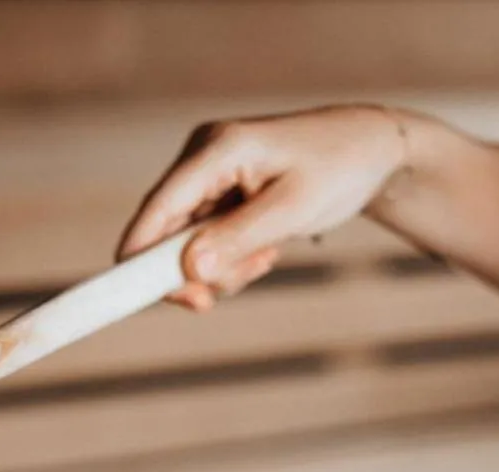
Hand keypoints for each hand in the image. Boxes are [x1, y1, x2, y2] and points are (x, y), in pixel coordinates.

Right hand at [118, 105, 409, 310]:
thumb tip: (190, 271)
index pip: (159, 206)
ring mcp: (209, 174)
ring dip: (221, 267)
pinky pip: (207, 239)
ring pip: (187, 243)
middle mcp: (202, 156)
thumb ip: (238, 239)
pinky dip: (231, 257)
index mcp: (218, 148)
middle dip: (194, 270)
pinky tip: (265, 249)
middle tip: (225, 293)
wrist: (370, 151)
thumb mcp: (293, 210)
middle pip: (166, 230)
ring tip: (267, 258)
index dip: (138, 254)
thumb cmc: (338, 169)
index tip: (128, 297)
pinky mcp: (219, 191)